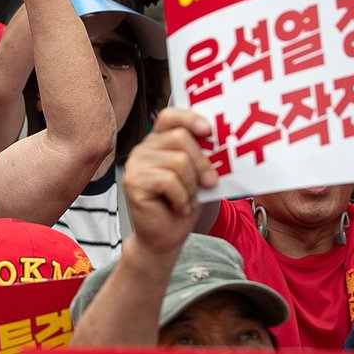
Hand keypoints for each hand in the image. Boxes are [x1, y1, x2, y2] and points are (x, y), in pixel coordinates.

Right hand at [122, 109, 217, 257]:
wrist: (164, 238)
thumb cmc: (182, 205)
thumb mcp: (197, 175)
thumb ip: (200, 155)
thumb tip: (220, 140)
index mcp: (157, 143)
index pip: (170, 116)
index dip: (190, 119)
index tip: (209, 132)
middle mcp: (143, 149)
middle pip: (180, 138)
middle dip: (202, 163)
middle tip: (209, 183)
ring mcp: (135, 165)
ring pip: (178, 161)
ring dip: (191, 185)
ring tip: (187, 198)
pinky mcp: (133, 182)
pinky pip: (169, 180)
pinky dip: (181, 197)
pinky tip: (178, 206)